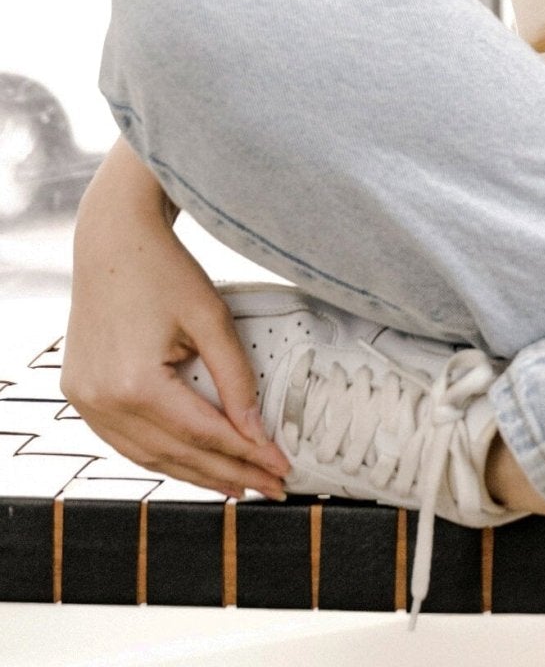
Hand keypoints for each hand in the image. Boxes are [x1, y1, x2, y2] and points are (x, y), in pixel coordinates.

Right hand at [61, 160, 291, 500]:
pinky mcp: (81, 393)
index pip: (203, 434)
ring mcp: (86, 401)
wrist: (112, 240)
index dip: (247, 455)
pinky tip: (190, 461)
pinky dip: (161, 454)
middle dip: (226, 473)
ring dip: (193, 472)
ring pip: (147, 455)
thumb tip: (257, 432)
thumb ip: (236, 378)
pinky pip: (125, 440)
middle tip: (268, 487)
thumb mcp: (211, 318)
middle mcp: (102, 402)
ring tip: (236, 483)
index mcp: (135, 384)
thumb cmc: (165, 269)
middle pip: (176, 453)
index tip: (281, 469)